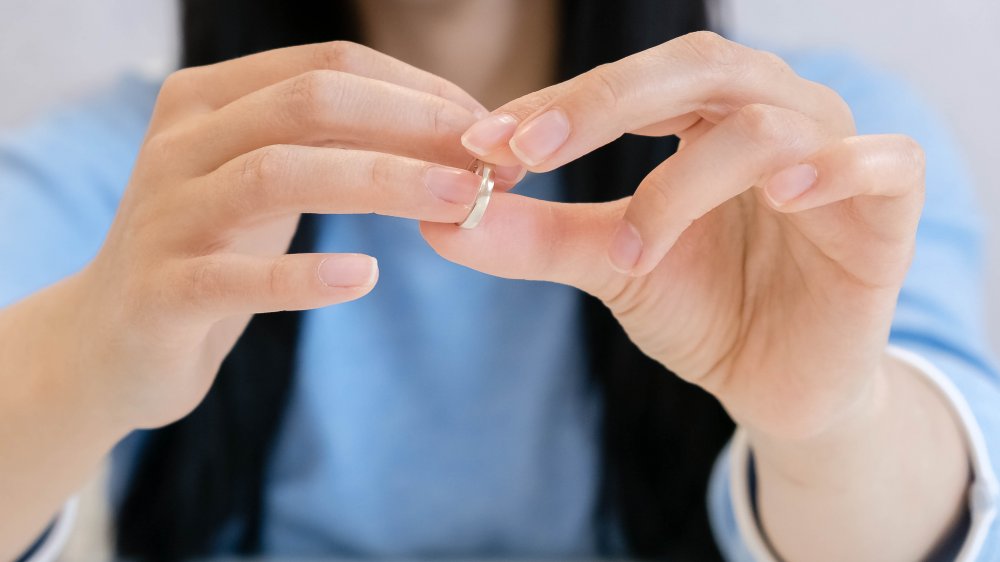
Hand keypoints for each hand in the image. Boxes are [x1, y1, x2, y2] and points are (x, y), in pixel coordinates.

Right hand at [75, 41, 518, 430]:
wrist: (113, 340)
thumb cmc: (217, 250)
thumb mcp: (271, 180)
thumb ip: (339, 146)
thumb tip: (461, 137)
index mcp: (211, 99)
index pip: (331, 66)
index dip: (420, 91)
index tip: (489, 131)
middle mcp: (182, 140)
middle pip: (310, 101)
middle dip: (412, 124)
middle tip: (489, 162)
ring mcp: (166, 214)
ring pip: (278, 172)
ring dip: (380, 182)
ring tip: (457, 202)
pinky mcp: (161, 292)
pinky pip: (237, 278)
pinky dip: (305, 276)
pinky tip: (365, 278)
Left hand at [423, 30, 924, 444]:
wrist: (776, 383)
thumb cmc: (703, 309)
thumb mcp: (611, 267)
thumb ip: (535, 238)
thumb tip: (439, 219)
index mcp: (709, 115)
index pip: (632, 82)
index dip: (558, 106)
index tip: (484, 146)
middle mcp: (774, 114)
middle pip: (699, 68)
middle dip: (602, 106)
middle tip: (525, 153)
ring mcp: (836, 153)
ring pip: (767, 124)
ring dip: (684, 184)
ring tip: (632, 252)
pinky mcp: (889, 208)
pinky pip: (884, 161)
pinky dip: (835, 168)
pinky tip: (782, 196)